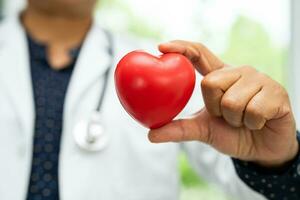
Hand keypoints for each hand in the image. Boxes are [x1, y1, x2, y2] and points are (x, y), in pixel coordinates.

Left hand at [148, 40, 298, 167]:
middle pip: (210, 83)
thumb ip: (179, 129)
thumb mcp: (203, 130)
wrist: (262, 149)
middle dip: (216, 108)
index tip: (161, 46)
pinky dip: (252, 124)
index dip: (182, 47)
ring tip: (244, 120)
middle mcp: (239, 72)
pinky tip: (259, 122)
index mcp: (220, 76)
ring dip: (235, 120)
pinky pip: (254, 111)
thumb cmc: (232, 134)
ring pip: (232, 101)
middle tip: (226, 115)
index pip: (199, 54)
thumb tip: (151, 135)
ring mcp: (260, 79)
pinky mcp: (277, 92)